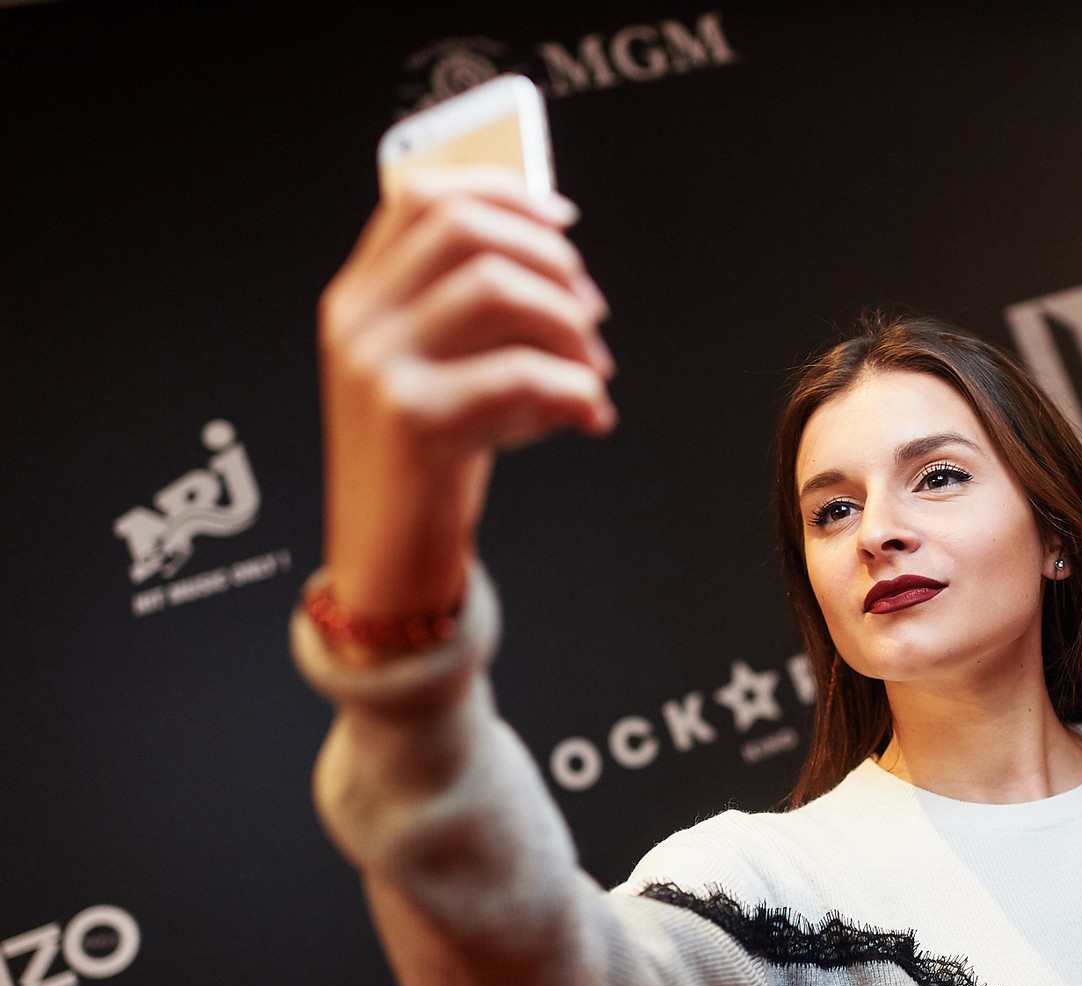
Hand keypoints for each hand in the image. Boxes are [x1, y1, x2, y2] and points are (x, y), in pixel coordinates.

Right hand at [317, 168, 614, 621]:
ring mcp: (374, 368)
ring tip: (591, 372)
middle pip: (466, 230)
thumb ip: (479, 316)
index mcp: (359, 298)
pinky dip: (573, 389)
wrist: (386, 564)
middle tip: (591, 315)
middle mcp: (357, 322)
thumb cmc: (427, 467)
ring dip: (569, 325)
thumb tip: (564, 264)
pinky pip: (516, 374)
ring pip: (496, 289)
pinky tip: (589, 416)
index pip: (423, 197)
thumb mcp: (445, 373)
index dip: (504, 193)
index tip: (564, 220)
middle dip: (552, 261)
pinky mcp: (409, 421)